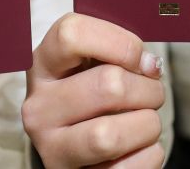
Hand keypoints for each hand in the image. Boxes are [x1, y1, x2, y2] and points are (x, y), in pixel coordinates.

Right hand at [22, 13, 164, 167]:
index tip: (140, 58)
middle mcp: (39, 107)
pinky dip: (148, 154)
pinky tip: (137, 146)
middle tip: (151, 92)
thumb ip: (116, 51)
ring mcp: (51, 148)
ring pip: (111, 134)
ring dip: (147, 124)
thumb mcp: (93, 63)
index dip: (120, 42)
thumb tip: (150, 64)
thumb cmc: (94, 94)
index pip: (71, 34)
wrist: (82, 147)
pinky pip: (128, 167)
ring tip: (144, 120)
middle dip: (148, 89)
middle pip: (109, 85)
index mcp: (42, 66)